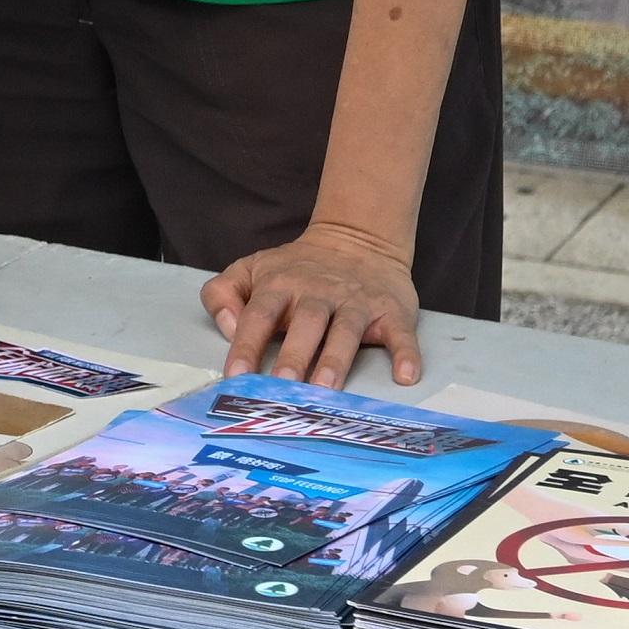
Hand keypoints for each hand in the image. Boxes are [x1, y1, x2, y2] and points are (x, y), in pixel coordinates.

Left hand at [202, 218, 427, 388]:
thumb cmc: (296, 269)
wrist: (358, 239)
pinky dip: (406, 353)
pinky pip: (400, 333)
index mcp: (280, 284)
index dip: (246, 343)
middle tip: (283, 386)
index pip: (260, 314)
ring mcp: (357, 302)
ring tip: (326, 389)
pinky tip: (406, 375)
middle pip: (305, 324)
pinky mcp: (391, 311)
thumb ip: (223, 293)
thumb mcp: (251, 268)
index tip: (236, 375)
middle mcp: (318, 293)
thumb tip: (228, 328)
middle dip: (293, 355)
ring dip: (336, 360)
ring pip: (346, 331)